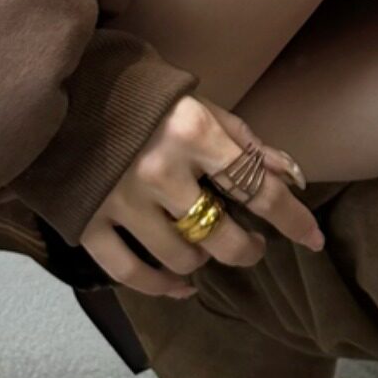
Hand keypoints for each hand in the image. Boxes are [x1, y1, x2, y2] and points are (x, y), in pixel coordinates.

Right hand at [83, 94, 324, 300]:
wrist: (64, 89)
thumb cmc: (143, 97)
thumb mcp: (199, 105)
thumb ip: (244, 142)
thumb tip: (291, 176)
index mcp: (193, 134)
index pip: (258, 190)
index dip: (293, 220)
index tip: (313, 239)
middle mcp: (160, 171)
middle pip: (221, 237)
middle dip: (246, 249)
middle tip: (251, 246)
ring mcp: (122, 200)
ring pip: (181, 258)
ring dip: (202, 261)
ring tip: (204, 247)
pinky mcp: (89, 221)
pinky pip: (131, 273)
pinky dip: (161, 287)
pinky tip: (180, 285)